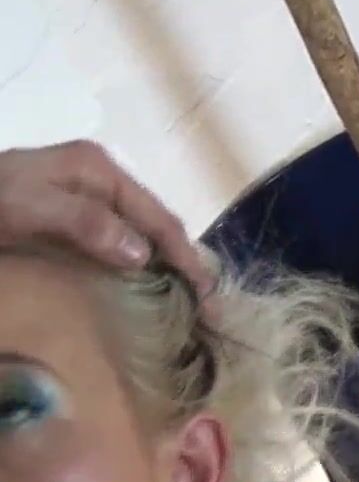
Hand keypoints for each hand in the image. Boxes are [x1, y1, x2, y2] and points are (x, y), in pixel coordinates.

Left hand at [0, 140, 213, 295]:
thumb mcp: (26, 206)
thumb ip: (85, 223)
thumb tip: (143, 254)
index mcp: (98, 170)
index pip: (158, 217)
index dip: (187, 257)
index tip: (208, 298)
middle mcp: (98, 182)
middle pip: (155, 226)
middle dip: (184, 265)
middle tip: (207, 311)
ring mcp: (83, 201)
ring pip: (138, 238)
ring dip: (164, 271)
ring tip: (186, 306)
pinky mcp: (67, 224)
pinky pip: (114, 247)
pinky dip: (136, 270)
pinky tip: (144, 292)